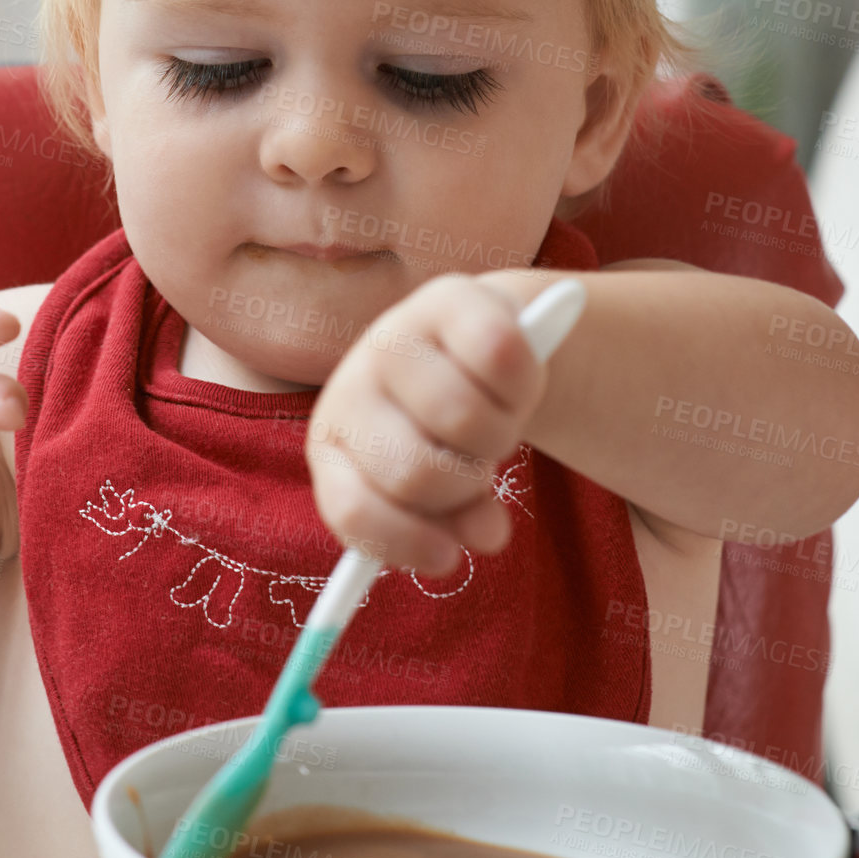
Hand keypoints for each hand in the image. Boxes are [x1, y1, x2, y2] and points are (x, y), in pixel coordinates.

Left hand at [305, 274, 548, 575]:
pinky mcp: (446, 299)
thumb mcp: (442, 483)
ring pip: (465, 421)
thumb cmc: (447, 430)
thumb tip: (484, 536)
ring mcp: (393, 338)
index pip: (351, 507)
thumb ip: (451, 521)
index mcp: (334, 444)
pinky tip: (514, 378)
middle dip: (465, 484)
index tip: (448, 558)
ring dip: (501, 435)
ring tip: (494, 421)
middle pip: (416, 473)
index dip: (402, 540)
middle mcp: (351, 387)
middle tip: (479, 465)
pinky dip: (524, 381)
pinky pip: (502, 360)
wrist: (476, 340)